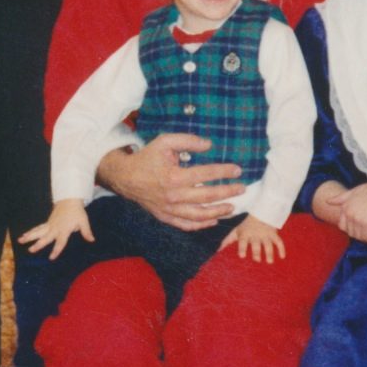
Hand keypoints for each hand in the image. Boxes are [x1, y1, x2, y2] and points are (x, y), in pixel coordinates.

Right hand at [18, 199, 93, 258]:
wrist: (69, 199)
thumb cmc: (77, 212)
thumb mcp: (84, 221)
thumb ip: (86, 232)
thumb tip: (92, 240)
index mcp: (64, 230)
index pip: (60, 242)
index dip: (56, 250)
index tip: (51, 257)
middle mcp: (55, 228)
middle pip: (45, 237)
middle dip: (38, 244)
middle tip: (30, 250)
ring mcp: (50, 225)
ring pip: (38, 231)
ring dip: (29, 236)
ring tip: (20, 241)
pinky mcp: (47, 222)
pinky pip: (38, 228)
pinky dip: (31, 231)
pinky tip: (24, 235)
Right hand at [97, 134, 244, 230]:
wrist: (125, 177)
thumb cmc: (147, 157)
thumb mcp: (165, 142)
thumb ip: (187, 141)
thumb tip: (209, 144)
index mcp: (174, 176)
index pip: (206, 174)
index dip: (224, 171)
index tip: (237, 170)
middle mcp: (173, 196)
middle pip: (207, 196)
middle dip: (227, 192)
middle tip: (241, 189)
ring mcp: (169, 209)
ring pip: (199, 215)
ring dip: (218, 212)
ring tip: (232, 207)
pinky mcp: (165, 217)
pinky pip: (186, 225)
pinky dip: (201, 225)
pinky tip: (213, 220)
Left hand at [220, 214, 285, 262]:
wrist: (261, 213)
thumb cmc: (246, 226)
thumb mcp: (236, 231)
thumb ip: (227, 241)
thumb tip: (217, 250)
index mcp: (245, 235)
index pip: (243, 242)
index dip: (242, 248)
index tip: (241, 256)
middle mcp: (255, 236)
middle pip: (256, 245)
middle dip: (256, 252)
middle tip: (256, 260)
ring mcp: (265, 235)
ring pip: (268, 245)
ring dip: (269, 253)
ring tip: (269, 261)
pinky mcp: (274, 235)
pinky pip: (279, 241)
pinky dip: (281, 248)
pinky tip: (282, 256)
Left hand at [326, 179, 366, 242]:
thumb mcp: (358, 190)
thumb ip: (343, 197)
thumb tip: (328, 201)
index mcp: (346, 205)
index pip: (342, 225)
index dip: (351, 228)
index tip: (361, 228)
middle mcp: (349, 213)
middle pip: (350, 232)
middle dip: (358, 234)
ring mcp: (357, 219)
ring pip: (358, 236)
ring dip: (365, 238)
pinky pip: (366, 237)